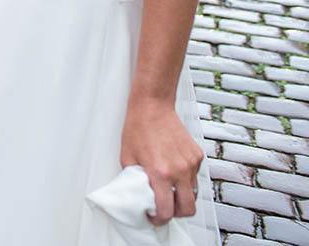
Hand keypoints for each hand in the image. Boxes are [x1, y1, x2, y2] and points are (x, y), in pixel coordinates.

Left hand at [121, 98, 202, 224]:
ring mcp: (191, 163)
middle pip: (189, 209)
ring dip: (182, 196)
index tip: (154, 217)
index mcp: (160, 173)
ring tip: (168, 188)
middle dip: (177, 214)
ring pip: (194, 193)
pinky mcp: (198, 155)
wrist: (153, 106)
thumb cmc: (137, 129)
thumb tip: (139, 196)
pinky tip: (173, 169)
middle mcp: (179, 170)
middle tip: (165, 208)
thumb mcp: (127, 157)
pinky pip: (195, 176)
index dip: (159, 220)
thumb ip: (135, 180)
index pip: (167, 211)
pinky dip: (186, 179)